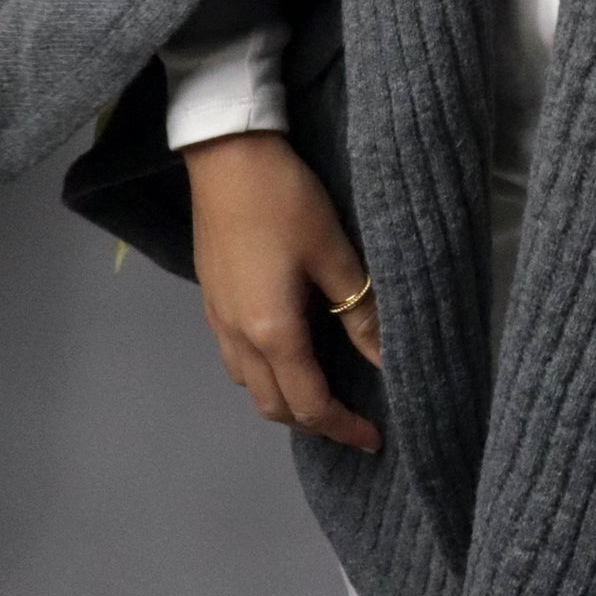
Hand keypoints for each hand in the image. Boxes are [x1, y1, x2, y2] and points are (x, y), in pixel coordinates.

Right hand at [182, 130, 382, 452]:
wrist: (225, 155)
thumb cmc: (285, 200)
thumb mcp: (333, 251)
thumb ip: (358, 309)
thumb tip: (385, 359)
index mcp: (272, 332)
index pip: (310, 404)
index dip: (343, 428)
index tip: (375, 439)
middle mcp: (238, 338)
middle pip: (273, 407)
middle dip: (314, 422)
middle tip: (352, 418)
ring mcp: (218, 320)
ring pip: (250, 386)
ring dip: (285, 399)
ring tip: (322, 387)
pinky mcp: (210, 300)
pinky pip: (236, 359)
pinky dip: (264, 373)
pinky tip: (286, 349)